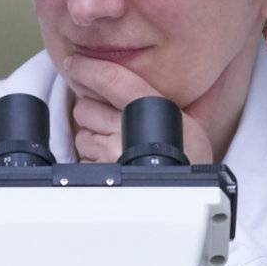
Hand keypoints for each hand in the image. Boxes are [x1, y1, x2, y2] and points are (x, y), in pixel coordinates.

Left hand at [63, 55, 215, 165]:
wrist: (184, 201)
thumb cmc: (188, 164)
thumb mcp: (191, 125)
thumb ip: (175, 99)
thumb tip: (171, 77)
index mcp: (152, 112)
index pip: (111, 79)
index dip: (88, 69)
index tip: (76, 64)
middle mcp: (125, 132)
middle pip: (85, 107)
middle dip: (92, 112)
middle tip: (109, 121)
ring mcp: (107, 156)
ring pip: (81, 134)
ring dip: (92, 137)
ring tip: (115, 147)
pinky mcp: (95, 176)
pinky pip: (81, 160)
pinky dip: (91, 161)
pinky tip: (111, 165)